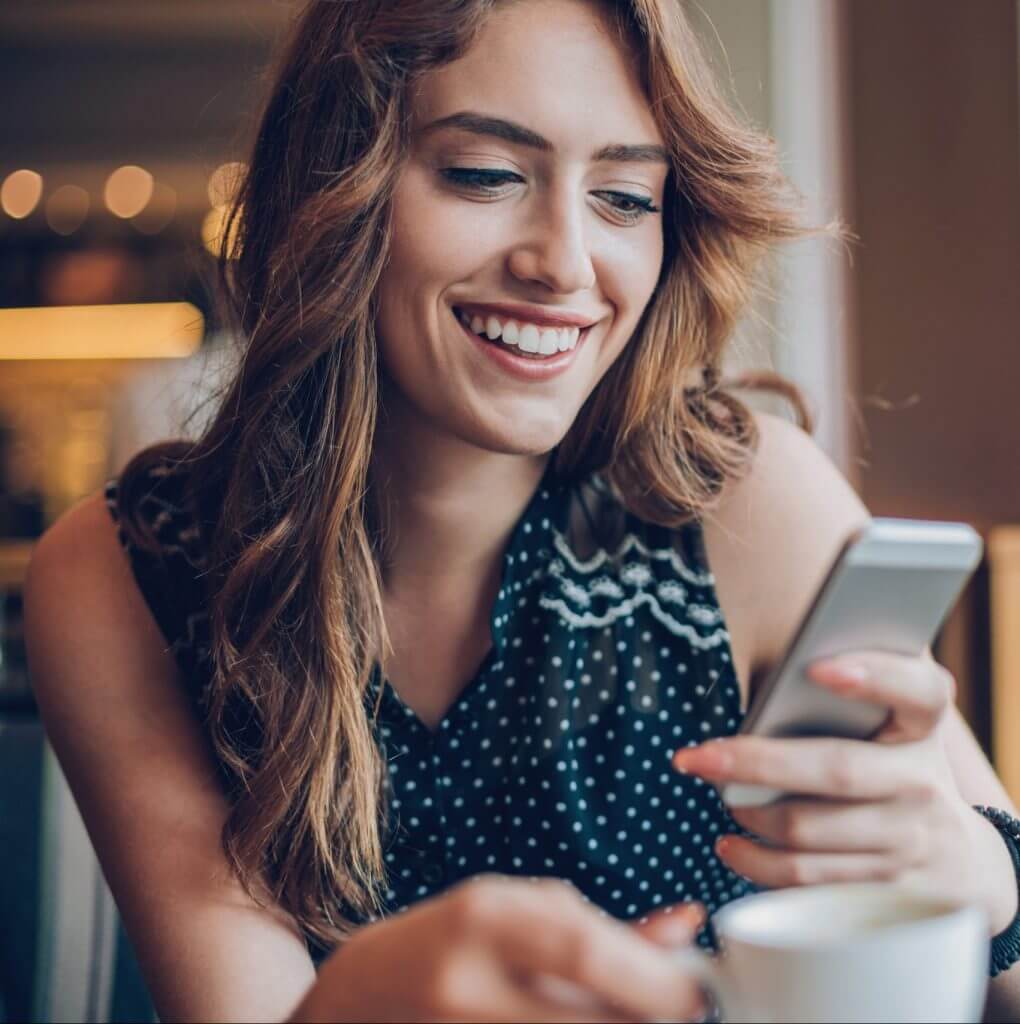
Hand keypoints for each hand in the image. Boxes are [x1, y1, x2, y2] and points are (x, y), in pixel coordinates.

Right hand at [296, 875, 705, 1021]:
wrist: (358, 1003)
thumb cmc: (448, 941)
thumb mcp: (517, 911)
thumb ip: (601, 927)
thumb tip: (689, 927)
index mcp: (480, 920)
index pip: (583, 953)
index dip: (656, 980)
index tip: (703, 993)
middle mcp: (467, 987)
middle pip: (590, 1019)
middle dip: (654, 1016)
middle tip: (691, 1011)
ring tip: (645, 1011)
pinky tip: (595, 1020)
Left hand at [672, 652, 1013, 930]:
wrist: (956, 855)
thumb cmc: (892, 766)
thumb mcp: (885, 725)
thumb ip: (835, 702)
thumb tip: (756, 694)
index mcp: (922, 726)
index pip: (919, 690)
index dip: (875, 675)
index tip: (817, 665)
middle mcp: (922, 784)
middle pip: (836, 770)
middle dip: (755, 762)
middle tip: (694, 758)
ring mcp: (908, 841)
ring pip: (809, 831)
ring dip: (749, 815)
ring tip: (716, 796)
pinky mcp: (884, 888)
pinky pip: (808, 880)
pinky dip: (758, 863)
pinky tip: (731, 846)